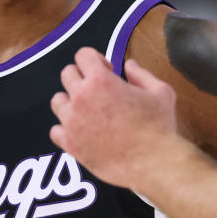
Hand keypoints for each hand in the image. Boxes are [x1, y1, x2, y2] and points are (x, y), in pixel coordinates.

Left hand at [50, 47, 177, 189]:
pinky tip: (81, 131)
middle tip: (98, 89)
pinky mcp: (70, 145)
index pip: (82, 55)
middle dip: (82, 77)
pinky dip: (65, 129)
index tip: (107, 71)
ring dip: (70, 101)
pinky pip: (55, 130)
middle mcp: (80, 98)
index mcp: (100, 80)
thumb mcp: (160, 91)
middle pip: (67, 74)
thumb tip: (129, 65)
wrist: (152, 162)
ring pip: (57, 101)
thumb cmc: (158, 125)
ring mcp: (72, 122)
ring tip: (88, 111)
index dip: (96, 59)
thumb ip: (141, 74)